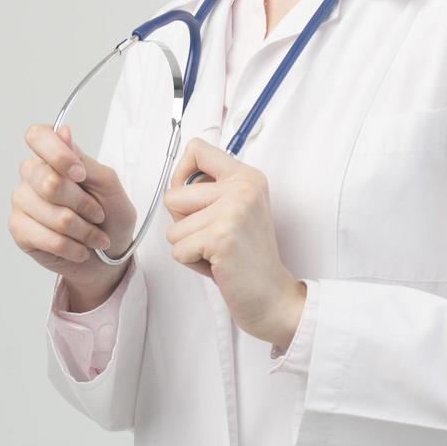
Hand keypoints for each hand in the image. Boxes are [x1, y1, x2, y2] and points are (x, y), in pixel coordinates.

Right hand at [8, 122, 138, 308]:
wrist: (108, 257)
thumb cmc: (110, 217)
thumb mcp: (108, 185)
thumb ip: (85, 160)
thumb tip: (63, 131)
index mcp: (52, 156)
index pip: (38, 136)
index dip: (58, 154)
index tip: (80, 174)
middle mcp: (32, 174)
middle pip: (49, 181)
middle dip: (83, 204)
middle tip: (97, 213)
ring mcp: (22, 201)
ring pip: (52, 214)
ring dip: (83, 230)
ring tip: (92, 235)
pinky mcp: (18, 229)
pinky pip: (49, 238)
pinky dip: (73, 247)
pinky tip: (79, 248)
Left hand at [163, 137, 306, 349]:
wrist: (273, 296)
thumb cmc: (248, 257)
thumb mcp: (237, 210)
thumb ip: (211, 190)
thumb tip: (174, 181)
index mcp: (247, 176)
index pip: (196, 149)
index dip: (180, 174)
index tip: (190, 198)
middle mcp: (242, 188)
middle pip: (173, 195)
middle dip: (183, 223)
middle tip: (213, 237)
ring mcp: (233, 211)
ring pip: (173, 227)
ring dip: (189, 247)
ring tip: (217, 252)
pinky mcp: (221, 237)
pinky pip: (178, 249)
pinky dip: (192, 263)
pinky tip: (218, 265)